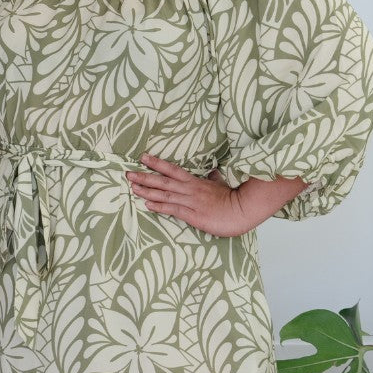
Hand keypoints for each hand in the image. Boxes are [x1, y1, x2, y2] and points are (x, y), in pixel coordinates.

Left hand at [127, 154, 254, 236]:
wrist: (243, 210)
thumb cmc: (233, 199)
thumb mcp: (222, 185)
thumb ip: (215, 179)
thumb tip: (213, 173)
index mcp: (196, 182)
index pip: (172, 170)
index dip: (157, 163)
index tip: (143, 157)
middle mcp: (190, 190)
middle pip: (163, 180)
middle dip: (144, 176)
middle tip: (128, 173)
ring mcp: (191, 202)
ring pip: (165, 194)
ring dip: (147, 191)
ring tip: (132, 187)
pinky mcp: (193, 215)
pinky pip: (173, 209)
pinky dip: (159, 206)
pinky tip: (147, 204)